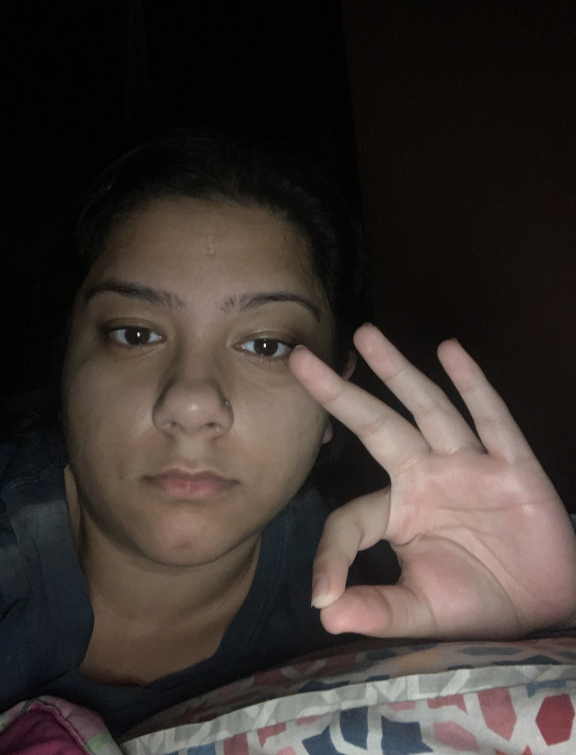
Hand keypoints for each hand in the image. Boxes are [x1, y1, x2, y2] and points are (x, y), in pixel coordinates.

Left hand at [289, 324, 575, 639]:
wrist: (541, 610)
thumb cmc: (476, 604)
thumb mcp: (421, 611)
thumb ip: (377, 609)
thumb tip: (324, 613)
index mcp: (397, 511)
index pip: (351, 516)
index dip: (333, 553)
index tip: (323, 593)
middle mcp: (425, 477)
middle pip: (376, 426)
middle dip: (341, 393)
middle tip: (300, 359)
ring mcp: (467, 467)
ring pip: (427, 410)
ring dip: (398, 371)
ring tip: (365, 336)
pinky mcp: (511, 468)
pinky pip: (491, 420)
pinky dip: (473, 385)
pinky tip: (451, 351)